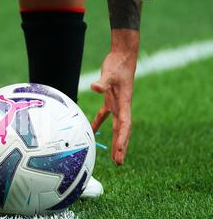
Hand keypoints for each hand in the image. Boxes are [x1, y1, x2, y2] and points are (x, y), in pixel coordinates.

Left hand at [91, 50, 136, 165]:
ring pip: (116, 127)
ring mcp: (117, 103)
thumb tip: (95, 87)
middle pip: (123, 131)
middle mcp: (122, 106)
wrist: (123, 55)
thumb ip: (102, 82)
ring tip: (113, 156)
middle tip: (119, 163)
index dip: (123, 138)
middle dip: (121, 147)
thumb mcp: (109, 73)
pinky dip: (99, 124)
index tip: (119, 151)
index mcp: (124, 103)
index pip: (125, 125)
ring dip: (115, 140)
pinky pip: (104, 115)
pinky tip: (93, 133)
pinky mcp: (110, 99)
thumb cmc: (118, 64)